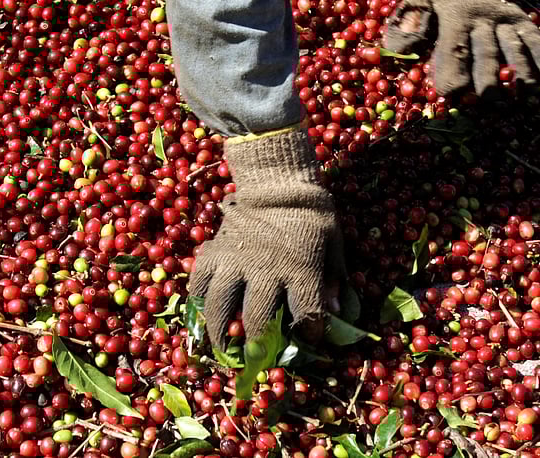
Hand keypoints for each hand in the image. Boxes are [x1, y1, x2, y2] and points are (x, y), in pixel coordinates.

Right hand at [188, 129, 345, 346]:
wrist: (276, 182)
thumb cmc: (311, 214)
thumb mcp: (334, 243)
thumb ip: (336, 279)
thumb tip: (340, 314)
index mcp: (300, 269)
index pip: (307, 315)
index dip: (310, 334)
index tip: (309, 340)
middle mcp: (265, 270)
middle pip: (259, 320)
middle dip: (261, 345)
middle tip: (259, 357)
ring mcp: (235, 261)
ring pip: (221, 307)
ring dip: (220, 332)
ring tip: (223, 348)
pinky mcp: (214, 252)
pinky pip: (200, 282)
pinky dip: (199, 300)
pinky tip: (204, 311)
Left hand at [384, 0, 539, 96]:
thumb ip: (409, 22)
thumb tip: (399, 50)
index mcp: (455, 15)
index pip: (454, 50)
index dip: (452, 74)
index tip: (451, 93)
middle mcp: (483, 17)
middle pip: (487, 54)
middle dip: (488, 80)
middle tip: (489, 101)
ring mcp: (504, 18)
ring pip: (514, 47)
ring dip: (521, 72)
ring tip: (522, 93)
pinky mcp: (519, 17)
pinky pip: (535, 36)